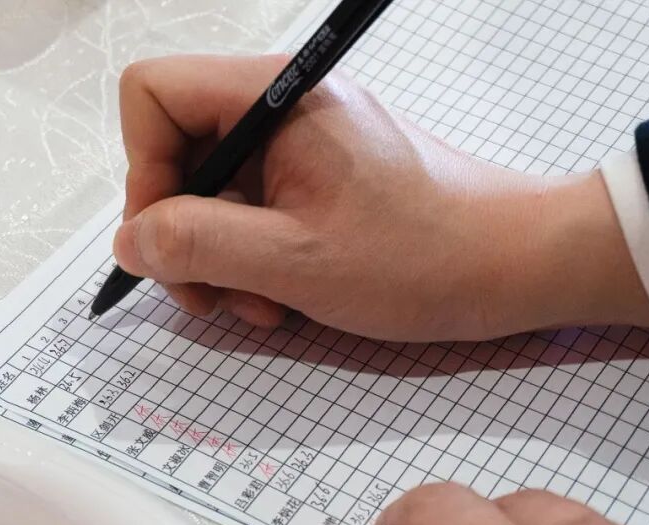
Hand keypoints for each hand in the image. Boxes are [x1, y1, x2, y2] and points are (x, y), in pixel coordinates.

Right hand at [113, 55, 648, 340]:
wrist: (519, 264)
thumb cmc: (423, 257)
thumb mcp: (295, 262)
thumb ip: (198, 246)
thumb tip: (130, 241)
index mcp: (274, 98)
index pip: (152, 96)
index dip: (143, 173)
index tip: (171, 242)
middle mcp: (281, 105)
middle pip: (175, 150)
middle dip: (183, 233)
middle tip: (212, 297)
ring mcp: (301, 140)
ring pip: (209, 190)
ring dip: (220, 259)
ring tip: (263, 305)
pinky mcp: (318, 173)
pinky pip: (250, 208)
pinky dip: (253, 259)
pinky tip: (285, 297)